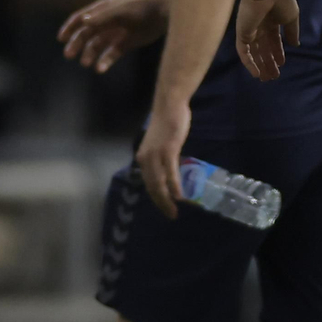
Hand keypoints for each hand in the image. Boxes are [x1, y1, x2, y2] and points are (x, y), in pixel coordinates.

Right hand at [57, 0, 168, 72]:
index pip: (81, 18)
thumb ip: (102, 17)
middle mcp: (106, 22)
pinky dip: (104, 62)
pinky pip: (110, 55)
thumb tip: (83, 22)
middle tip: (69, 55)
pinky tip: (100, 69)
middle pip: (86, 34)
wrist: (162, 15)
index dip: (70, 28)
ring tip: (86, 63)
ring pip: (96, 46)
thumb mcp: (120, 11)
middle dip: (76, 44)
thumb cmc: (141, 8)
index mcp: (102, 10)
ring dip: (89, 54)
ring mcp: (115, 34)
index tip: (61, 38)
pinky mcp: (125, 44)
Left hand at [135, 99, 189, 218]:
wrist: (170, 106)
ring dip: (167, 199)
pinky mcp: (168, 151)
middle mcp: (146, 159)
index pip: (148, 183)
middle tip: (171, 215)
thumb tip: (168, 168)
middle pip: (151, 187)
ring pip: (159, 183)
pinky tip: (179, 196)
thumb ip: (161, 156)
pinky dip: (174, 186)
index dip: (156, 197)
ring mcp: (156, 156)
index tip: (165, 207)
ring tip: (175, 210)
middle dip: (161, 203)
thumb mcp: (159, 143)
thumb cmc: (167, 122)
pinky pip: (170, 173)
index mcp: (143, 158)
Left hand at [236, 0, 300, 80]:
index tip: (282, 64)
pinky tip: (256, 73)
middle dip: (269, 62)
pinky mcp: (242, 34)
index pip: (273, 40)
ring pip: (253, 53)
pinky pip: (243, 52)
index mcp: (271, 21)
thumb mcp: (291, 17)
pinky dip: (249, 63)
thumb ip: (292, 32)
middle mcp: (259, 27)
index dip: (277, 52)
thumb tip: (295, 45)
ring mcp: (249, 31)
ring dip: (260, 66)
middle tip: (274, 76)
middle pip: (263, 49)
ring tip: (266, 78)